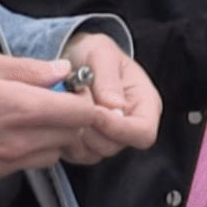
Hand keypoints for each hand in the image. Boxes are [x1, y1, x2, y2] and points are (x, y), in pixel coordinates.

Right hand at [0, 50, 120, 185]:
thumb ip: (28, 69)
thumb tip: (61, 72)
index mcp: (23, 109)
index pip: (81, 115)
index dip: (85, 102)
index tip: (75, 91)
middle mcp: (19, 143)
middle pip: (70, 138)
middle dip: (70, 120)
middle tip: (51, 100)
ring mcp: (3, 164)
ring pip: (49, 156)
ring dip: (49, 137)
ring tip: (26, 117)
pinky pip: (21, 166)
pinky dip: (23, 151)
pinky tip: (1, 133)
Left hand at [60, 32, 161, 163]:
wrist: (75, 57)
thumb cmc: (94, 53)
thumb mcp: (102, 52)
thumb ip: (108, 78)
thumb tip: (115, 107)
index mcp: (145, 104)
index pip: (143, 132)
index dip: (118, 128)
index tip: (95, 112)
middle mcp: (130, 126)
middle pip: (115, 146)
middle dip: (90, 127)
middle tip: (74, 101)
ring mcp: (108, 138)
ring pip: (93, 152)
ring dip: (75, 131)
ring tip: (67, 104)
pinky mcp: (88, 145)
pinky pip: (76, 154)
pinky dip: (65, 137)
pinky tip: (61, 115)